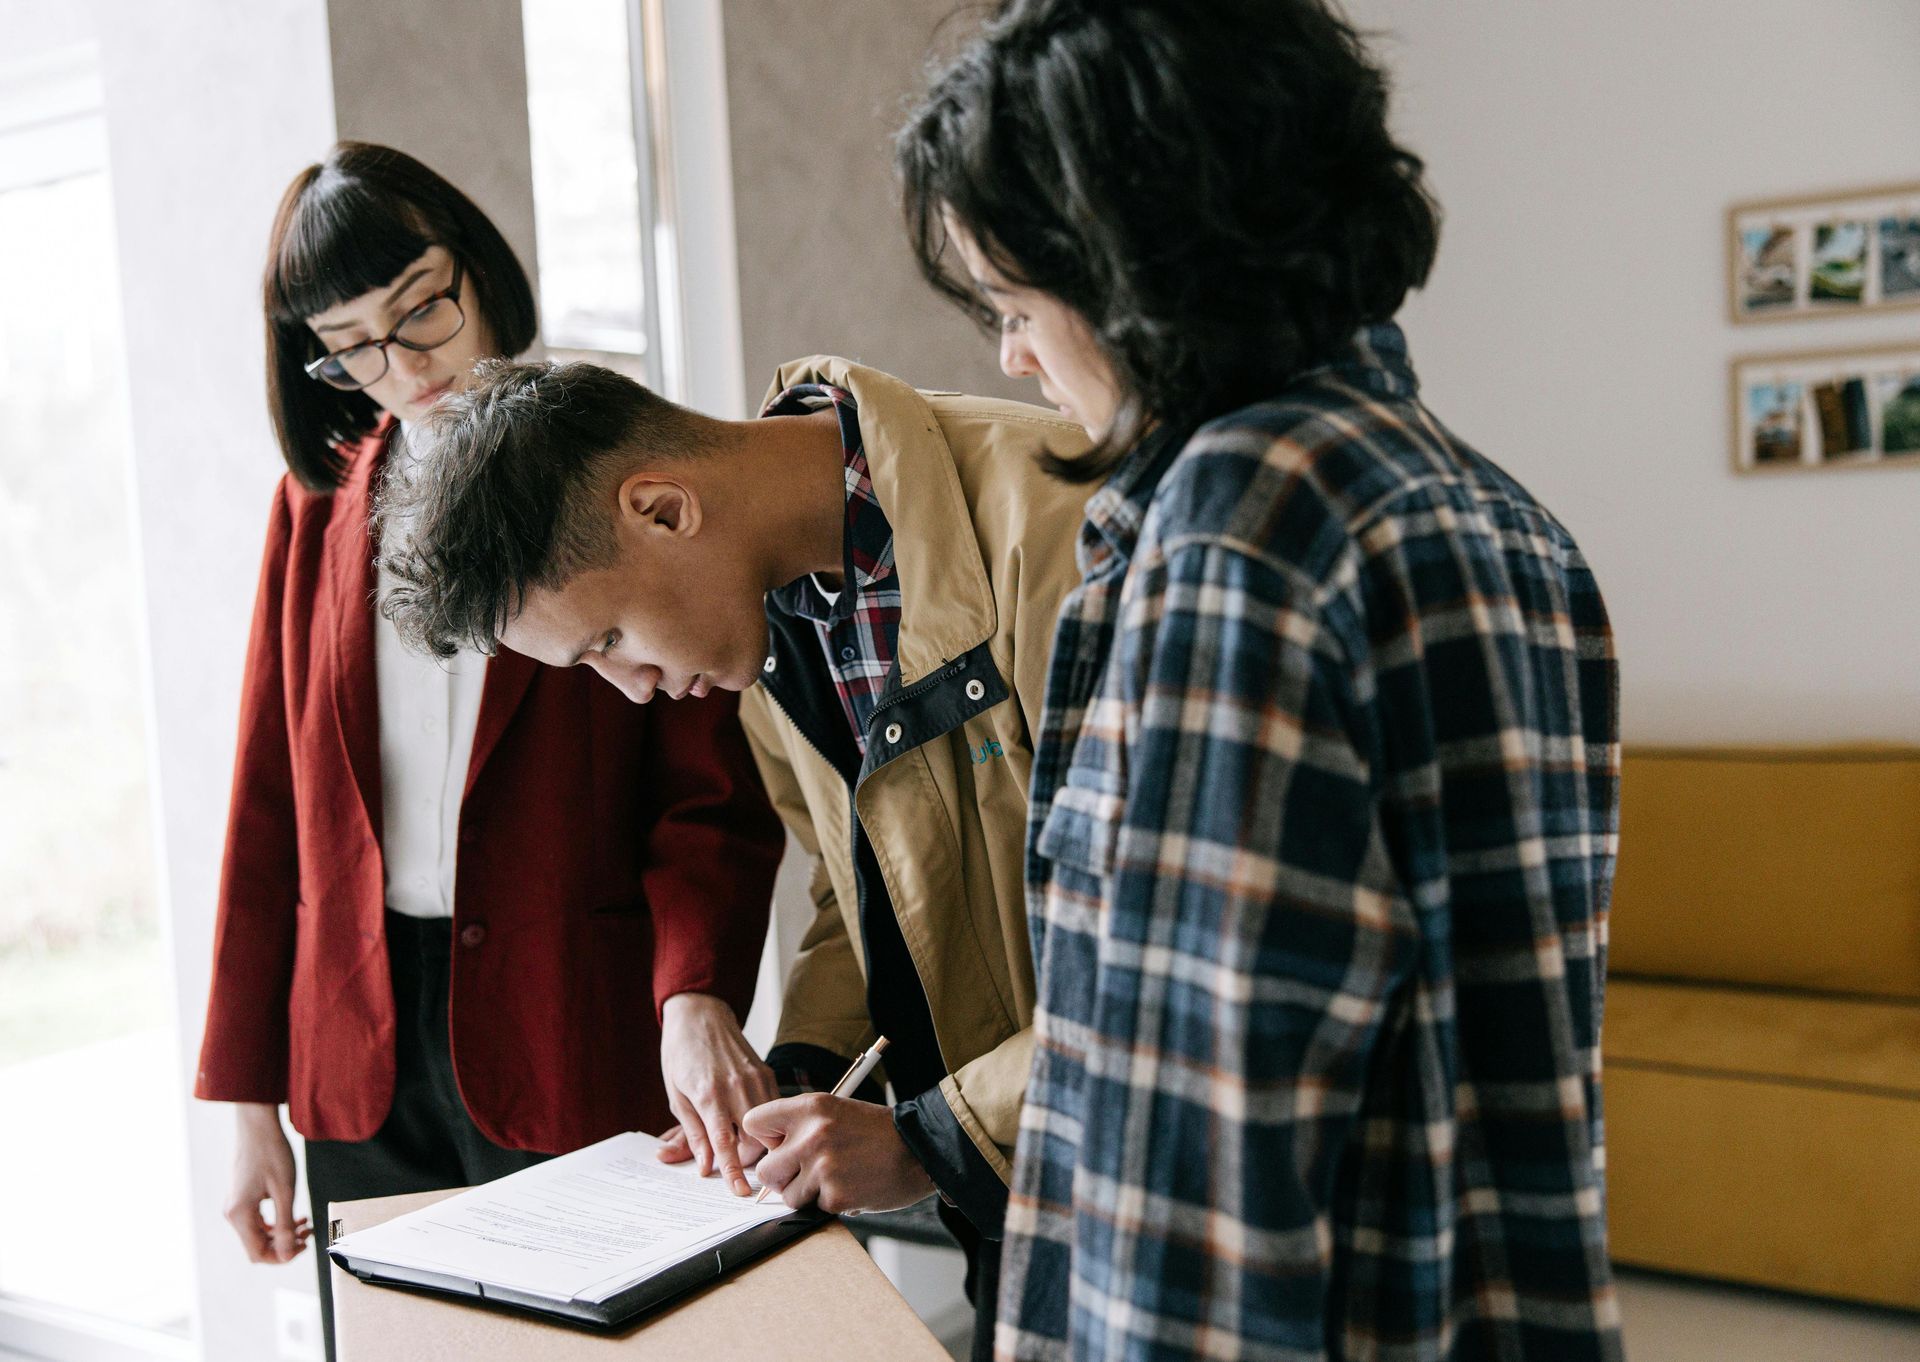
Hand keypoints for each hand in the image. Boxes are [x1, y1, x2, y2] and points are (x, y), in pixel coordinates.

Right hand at [226, 1103, 309, 1262]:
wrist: (258, 1127)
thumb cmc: (272, 1153)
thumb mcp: (285, 1191)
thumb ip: (285, 1224)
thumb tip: (287, 1254)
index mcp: (240, 1214)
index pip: (258, 1253)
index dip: (281, 1257)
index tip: (304, 1247)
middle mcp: (232, 1214)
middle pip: (257, 1246)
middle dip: (284, 1245)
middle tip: (308, 1233)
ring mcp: (235, 1206)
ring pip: (258, 1234)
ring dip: (281, 1234)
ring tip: (305, 1224)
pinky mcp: (241, 1199)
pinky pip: (257, 1221)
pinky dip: (275, 1223)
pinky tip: (294, 1216)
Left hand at [655, 992, 777, 1195]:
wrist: (700, 1014)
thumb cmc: (682, 1054)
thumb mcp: (677, 1096)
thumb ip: (692, 1133)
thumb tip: (703, 1166)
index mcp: (709, 1094)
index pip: (725, 1144)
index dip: (733, 1172)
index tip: (740, 1192)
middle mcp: (737, 1087)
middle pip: (756, 1141)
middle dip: (749, 1159)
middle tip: (735, 1161)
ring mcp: (756, 1079)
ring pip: (771, 1127)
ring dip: (761, 1142)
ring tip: (743, 1142)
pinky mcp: (767, 1073)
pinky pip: (774, 1109)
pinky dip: (768, 1122)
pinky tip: (751, 1120)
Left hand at [743, 1094, 934, 1214]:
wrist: (920, 1149)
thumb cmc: (878, 1132)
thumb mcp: (836, 1112)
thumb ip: (801, 1127)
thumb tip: (770, 1154)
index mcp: (811, 1107)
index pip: (755, 1123)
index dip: (765, 1139)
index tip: (779, 1146)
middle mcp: (812, 1134)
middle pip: (766, 1170)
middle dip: (782, 1177)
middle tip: (805, 1173)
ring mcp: (823, 1167)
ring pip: (788, 1196)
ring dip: (807, 1194)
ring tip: (836, 1179)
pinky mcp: (835, 1196)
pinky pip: (815, 1208)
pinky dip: (830, 1204)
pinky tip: (852, 1187)